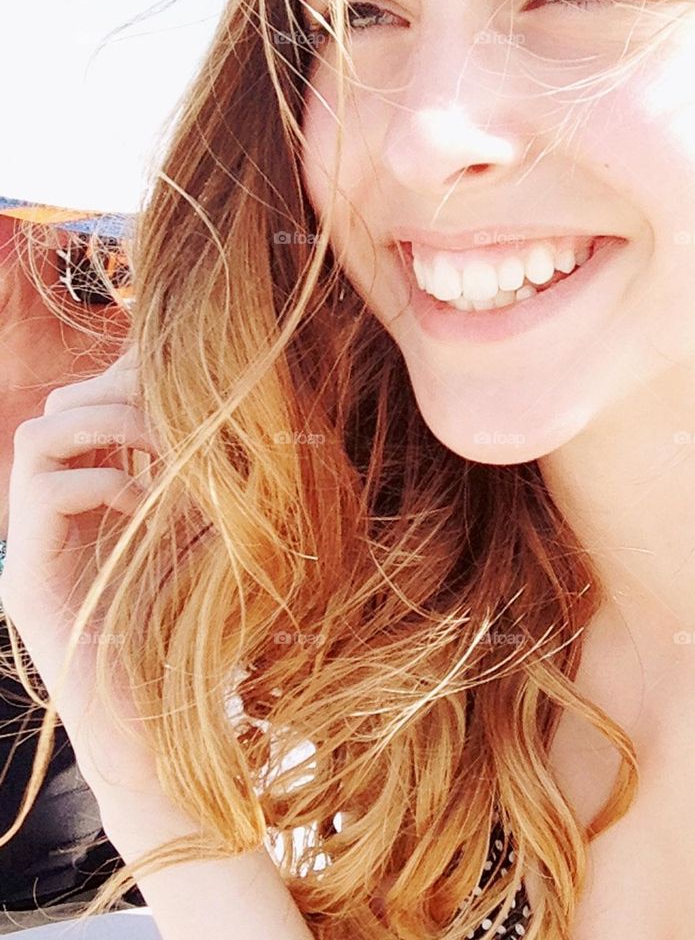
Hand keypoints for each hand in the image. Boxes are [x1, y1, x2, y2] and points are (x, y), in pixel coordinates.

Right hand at [0, 342, 163, 797]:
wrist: (162, 733)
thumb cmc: (194, 634)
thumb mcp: (206, 536)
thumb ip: (206, 480)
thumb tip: (245, 411)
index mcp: (92, 502)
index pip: (88, 406)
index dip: (133, 383)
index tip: (192, 387)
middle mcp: (52, 518)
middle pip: (57, 407)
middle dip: (120, 393)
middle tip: (179, 414)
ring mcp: (33, 548)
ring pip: (37, 436)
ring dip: (110, 425)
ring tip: (164, 449)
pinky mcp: (28, 581)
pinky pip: (46, 491)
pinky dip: (105, 481)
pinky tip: (146, 507)